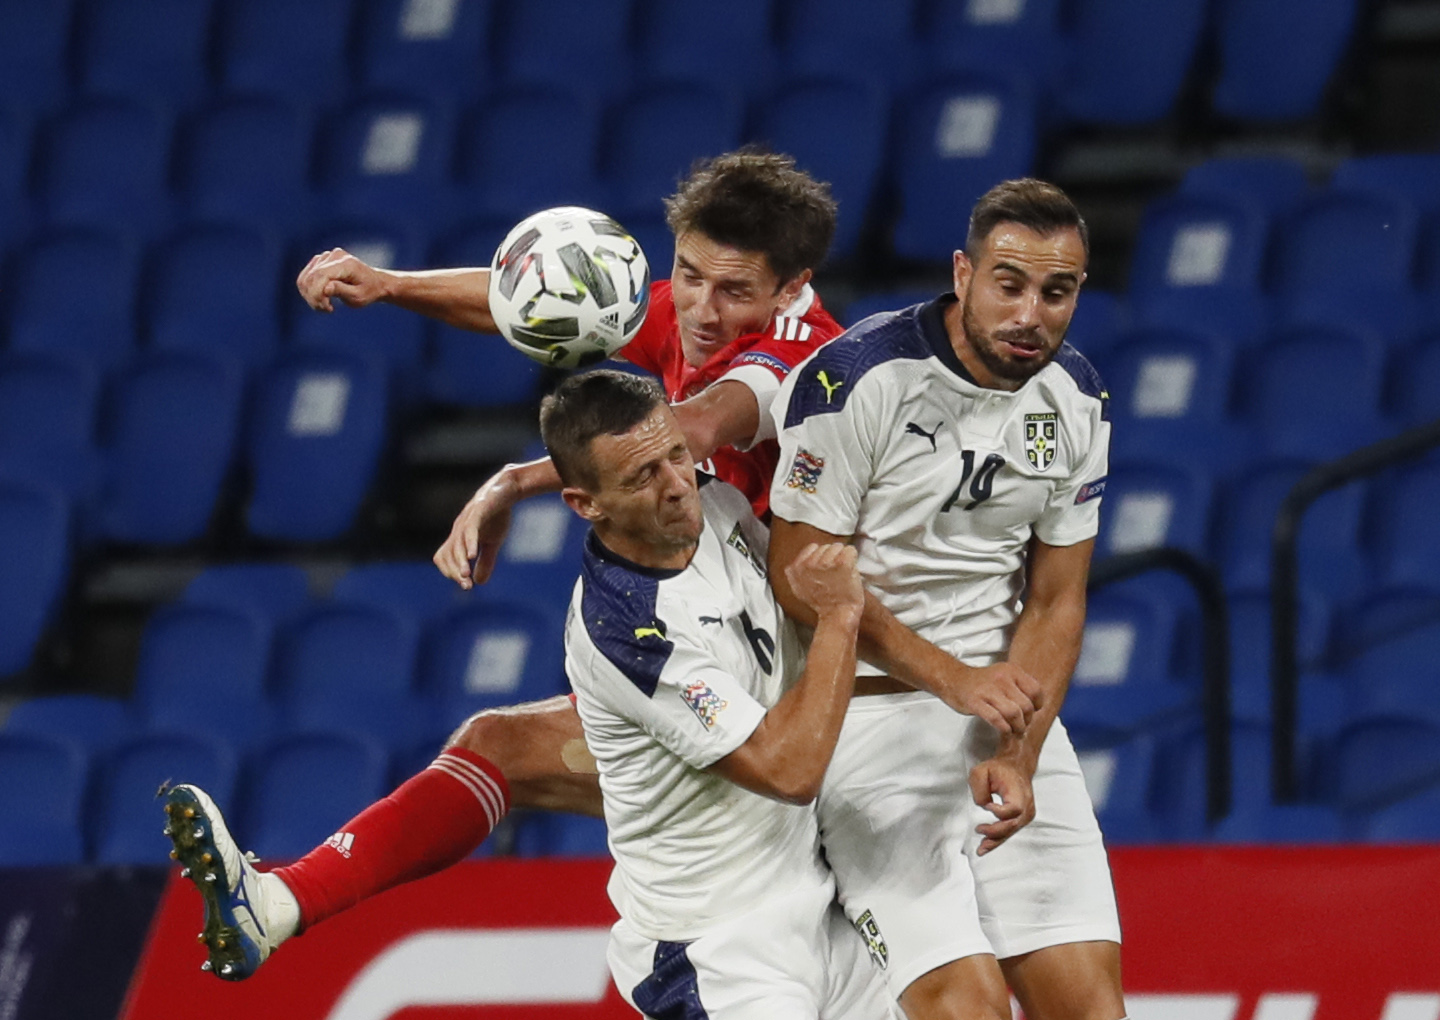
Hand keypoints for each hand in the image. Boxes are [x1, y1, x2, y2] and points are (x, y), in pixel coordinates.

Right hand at [296, 248, 391, 312]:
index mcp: (346, 263)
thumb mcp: (359, 296)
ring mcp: (327, 256)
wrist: (374, 282)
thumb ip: (342, 291)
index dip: (317, 294)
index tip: (327, 308)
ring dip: (310, 296)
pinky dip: (310, 291)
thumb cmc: (368, 291)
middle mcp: (335, 256)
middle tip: (325, 309)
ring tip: (324, 305)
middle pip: (311, 277)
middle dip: (314, 298)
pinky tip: (322, 299)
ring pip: (306, 278)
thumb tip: (326, 288)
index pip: (321, 275)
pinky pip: (306, 277)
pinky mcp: (321, 261)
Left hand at [432, 471, 519, 588]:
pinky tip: (472, 555)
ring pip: (456, 544)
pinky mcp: (477, 512)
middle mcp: (458, 529)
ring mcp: (466, 520)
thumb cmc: (497, 515)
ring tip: (465, 576)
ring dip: (459, 561)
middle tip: (467, 586)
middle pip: (447, 554)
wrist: (507, 490)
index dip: (452, 573)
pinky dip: (469, 543)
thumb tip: (479, 582)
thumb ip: (485, 561)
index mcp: (459, 537)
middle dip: (455, 572)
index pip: (445, 559)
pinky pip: (470, 529)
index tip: (467, 586)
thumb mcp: (493, 542)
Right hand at [783, 543, 862, 618]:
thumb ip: (797, 573)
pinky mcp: (841, 563)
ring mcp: (825, 562)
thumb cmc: (823, 605)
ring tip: (841, 574)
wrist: (837, 615)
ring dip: (842, 558)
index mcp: (796, 568)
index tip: (824, 570)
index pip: (812, 548)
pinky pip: (850, 550)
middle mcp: (808, 563)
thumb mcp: (799, 589)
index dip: (821, 558)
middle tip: (834, 575)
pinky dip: (853, 558)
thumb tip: (799, 562)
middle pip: (825, 547)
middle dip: (831, 557)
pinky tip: (850, 571)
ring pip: (838, 547)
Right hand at [936, 661, 1041, 735]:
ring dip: (1017, 727)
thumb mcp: (1003, 676)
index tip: (1032, 712)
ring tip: (1015, 731)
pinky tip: (1004, 730)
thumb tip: (1036, 706)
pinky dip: (1004, 728)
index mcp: (1011, 670)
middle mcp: (1001, 678)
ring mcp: (987, 690)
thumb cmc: (980, 682)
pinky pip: (996, 719)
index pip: (1035, 690)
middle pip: (1025, 705)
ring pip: (1013, 713)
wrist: (953, 679)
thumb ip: (1019, 687)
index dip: (1037, 705)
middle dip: (1027, 720)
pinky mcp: (975, 702)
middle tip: (1022, 726)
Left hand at [969, 756, 1034, 854]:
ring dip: (996, 841)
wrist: (1016, 767)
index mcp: (1019, 793)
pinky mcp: (1023, 818)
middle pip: (1012, 825)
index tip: (987, 805)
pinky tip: (988, 845)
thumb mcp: (981, 772)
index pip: (1012, 809)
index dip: (999, 811)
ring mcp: (1027, 813)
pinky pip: (1011, 830)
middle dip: (995, 833)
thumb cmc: (999, 769)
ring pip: (1011, 831)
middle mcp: (1026, 805)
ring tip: (981, 848)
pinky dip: (1000, 838)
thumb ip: (979, 790)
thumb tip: (983, 806)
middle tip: (979, 830)